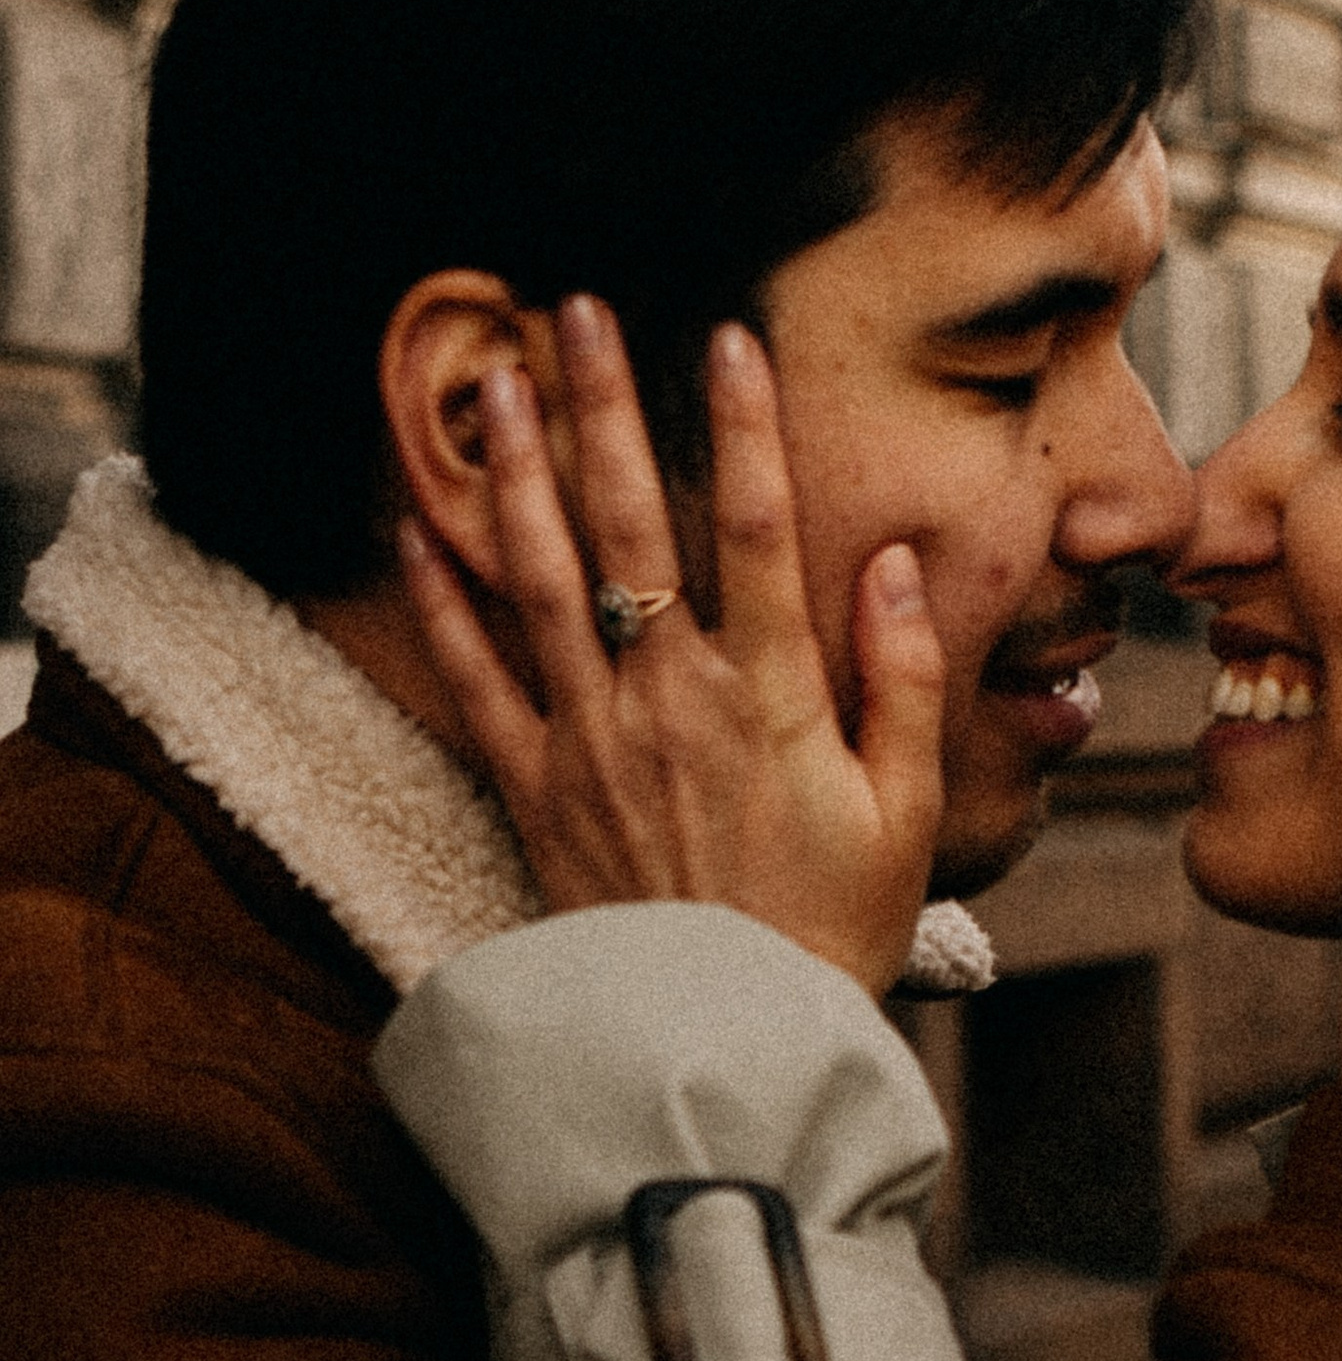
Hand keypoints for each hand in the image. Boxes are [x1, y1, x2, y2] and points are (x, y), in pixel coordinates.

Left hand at [400, 300, 942, 997]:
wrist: (724, 1051)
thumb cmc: (831, 930)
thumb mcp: (906, 810)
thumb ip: (905, 678)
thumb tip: (897, 561)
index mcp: (770, 698)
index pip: (761, 530)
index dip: (746, 428)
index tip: (728, 338)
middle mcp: (669, 700)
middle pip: (631, 524)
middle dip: (604, 406)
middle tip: (578, 309)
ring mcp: (589, 741)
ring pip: (539, 578)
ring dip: (514, 469)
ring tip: (492, 378)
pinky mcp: (532, 790)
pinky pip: (471, 679)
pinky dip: (440, 600)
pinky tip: (416, 526)